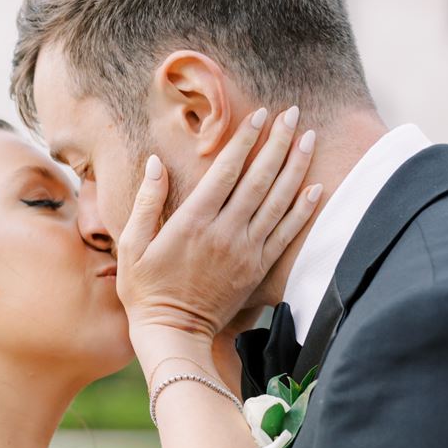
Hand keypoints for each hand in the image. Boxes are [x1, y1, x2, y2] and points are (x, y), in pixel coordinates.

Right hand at [118, 107, 319, 358]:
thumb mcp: (131, 245)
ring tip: (310, 139)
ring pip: (278, 202)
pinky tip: (316, 188)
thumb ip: (146, 201)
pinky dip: (303, 210)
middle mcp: (225, 232)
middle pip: (260, 179)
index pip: (226, 171)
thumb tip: (155, 161)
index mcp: (193, 222)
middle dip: (278, 143)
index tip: (259, 113)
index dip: (245, 140)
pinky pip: (286, 234)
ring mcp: (246, 251)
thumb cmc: (146, 289)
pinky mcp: (258, 269)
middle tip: (294, 113)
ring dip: (296, 168)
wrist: (174, 334)